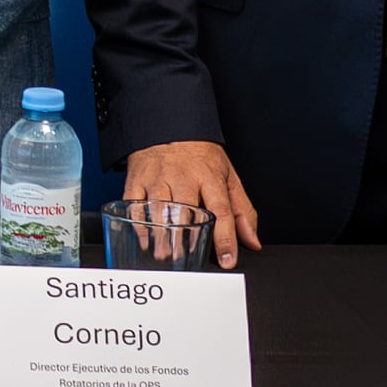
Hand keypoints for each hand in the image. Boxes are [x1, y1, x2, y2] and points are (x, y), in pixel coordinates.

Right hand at [120, 140, 260, 266]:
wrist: (169, 126)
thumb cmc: (200, 155)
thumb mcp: (228, 176)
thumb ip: (242, 210)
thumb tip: (252, 241)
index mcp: (209, 176)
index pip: (221, 210)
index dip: (225, 238)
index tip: (227, 260)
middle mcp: (182, 176)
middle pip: (185, 210)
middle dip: (185, 237)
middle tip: (186, 259)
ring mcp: (157, 177)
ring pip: (157, 208)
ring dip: (160, 234)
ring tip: (163, 255)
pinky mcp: (137, 179)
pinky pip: (134, 204)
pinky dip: (138, 223)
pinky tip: (145, 239)